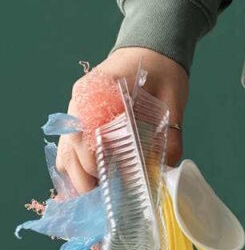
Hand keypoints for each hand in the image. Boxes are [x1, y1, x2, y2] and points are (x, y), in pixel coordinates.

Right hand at [55, 47, 187, 192]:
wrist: (153, 49)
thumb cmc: (163, 70)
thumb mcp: (172, 97)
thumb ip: (170, 130)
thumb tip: (168, 166)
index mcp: (99, 91)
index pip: (85, 132)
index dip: (93, 159)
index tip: (105, 178)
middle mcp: (81, 102)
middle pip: (70, 146)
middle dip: (83, 176)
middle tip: (101, 200)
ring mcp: (78, 110)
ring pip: (66, 149)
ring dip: (77, 175)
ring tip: (95, 198)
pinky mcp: (84, 118)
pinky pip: (72, 146)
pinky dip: (78, 166)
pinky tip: (91, 185)